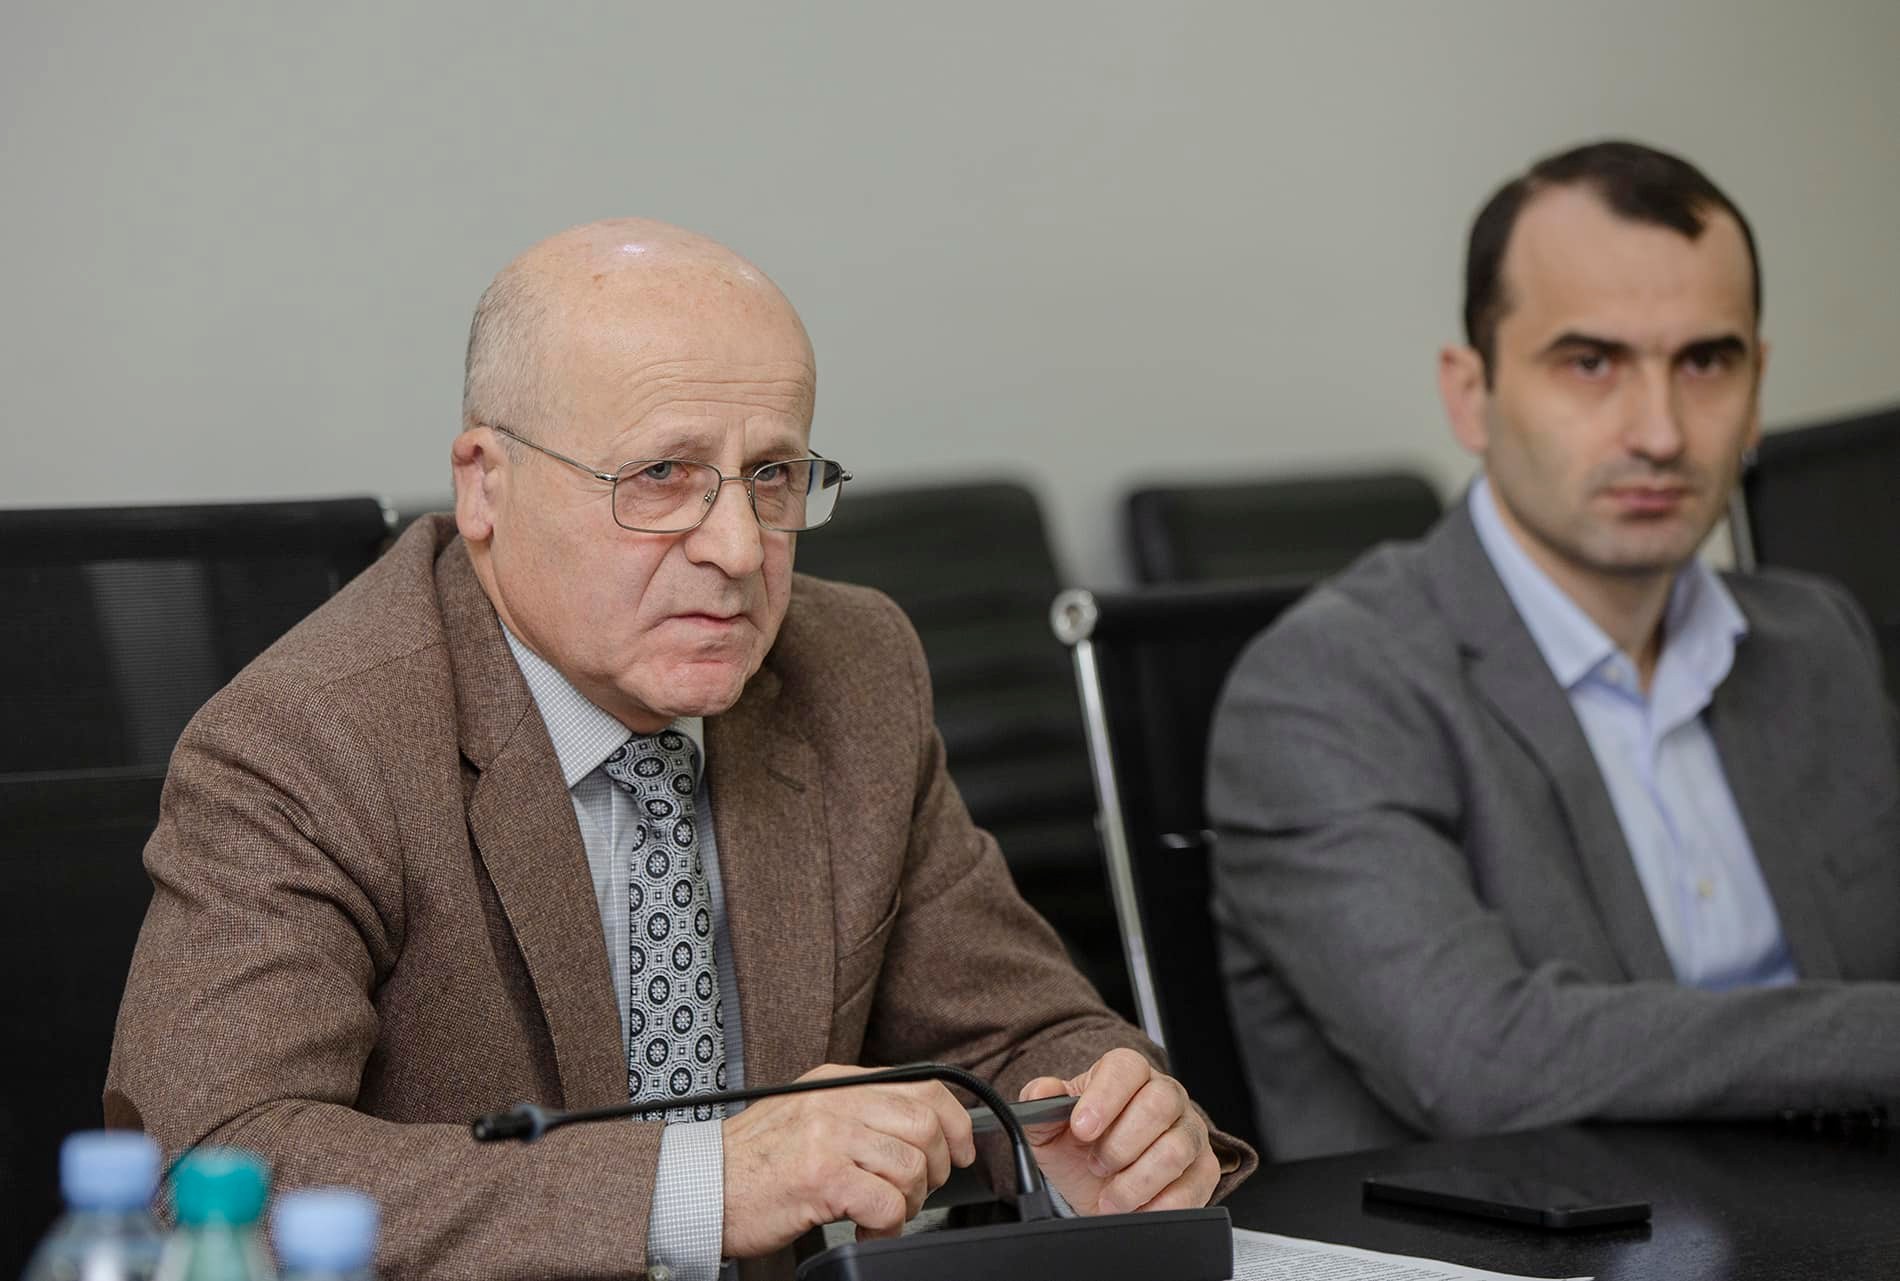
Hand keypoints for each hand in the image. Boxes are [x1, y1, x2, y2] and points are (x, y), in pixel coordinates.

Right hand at [720, 1064, 976, 1256]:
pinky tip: (866, 1228)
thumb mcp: (807, 1115)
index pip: (923, 1087)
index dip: (955, 1123)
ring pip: (912, 1166)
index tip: (961, 1151)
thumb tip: (918, 1128)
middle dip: (935, 1169)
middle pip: (926, 1126)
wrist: (698, 1187)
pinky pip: (887, 1202)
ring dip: (907, 1203)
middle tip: (913, 1193)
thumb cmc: (752, 1162)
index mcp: (837, 1082)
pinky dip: (887, 1225)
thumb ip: (856, 1112)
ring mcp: (828, 1136)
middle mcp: (836, 1101)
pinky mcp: (821, 1176)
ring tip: (879, 1214)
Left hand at [1018, 1047, 1219, 1214]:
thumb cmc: (1080, 1146)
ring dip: (1135, 1181)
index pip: (1126, 1068)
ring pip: (1175, 1150)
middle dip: (1120, 1145)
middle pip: (1158, 1105)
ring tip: (1111, 1196)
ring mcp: (1189, 1131)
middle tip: (1096, 1165)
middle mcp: (1165, 1095)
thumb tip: (1040, 1092)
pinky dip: (1159, 1205)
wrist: (1098, 1186)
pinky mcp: (1203, 1169)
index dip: (1104, 1097)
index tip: (1082, 1128)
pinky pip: (1193, 1186)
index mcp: (1127, 1074)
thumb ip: (1040, 1105)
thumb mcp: (1049, 1127)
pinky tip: (1136, 1207)